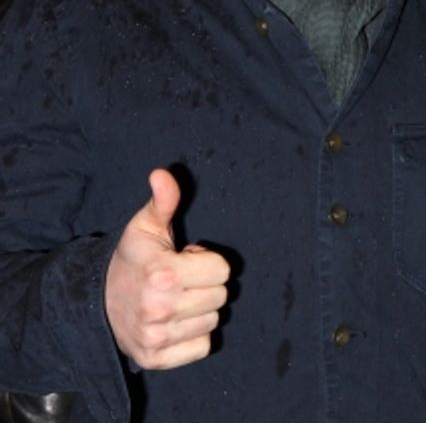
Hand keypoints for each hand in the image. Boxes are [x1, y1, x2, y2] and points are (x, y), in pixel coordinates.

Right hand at [104, 169, 229, 369]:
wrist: (96, 303)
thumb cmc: (131, 261)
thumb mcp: (145, 226)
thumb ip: (163, 201)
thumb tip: (163, 173)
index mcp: (162, 273)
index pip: (223, 270)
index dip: (206, 261)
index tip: (185, 260)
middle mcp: (159, 308)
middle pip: (221, 296)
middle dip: (205, 285)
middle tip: (180, 282)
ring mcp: (157, 337)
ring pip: (213, 321)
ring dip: (200, 310)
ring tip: (175, 300)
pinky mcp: (156, 359)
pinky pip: (203, 347)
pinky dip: (194, 337)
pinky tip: (175, 323)